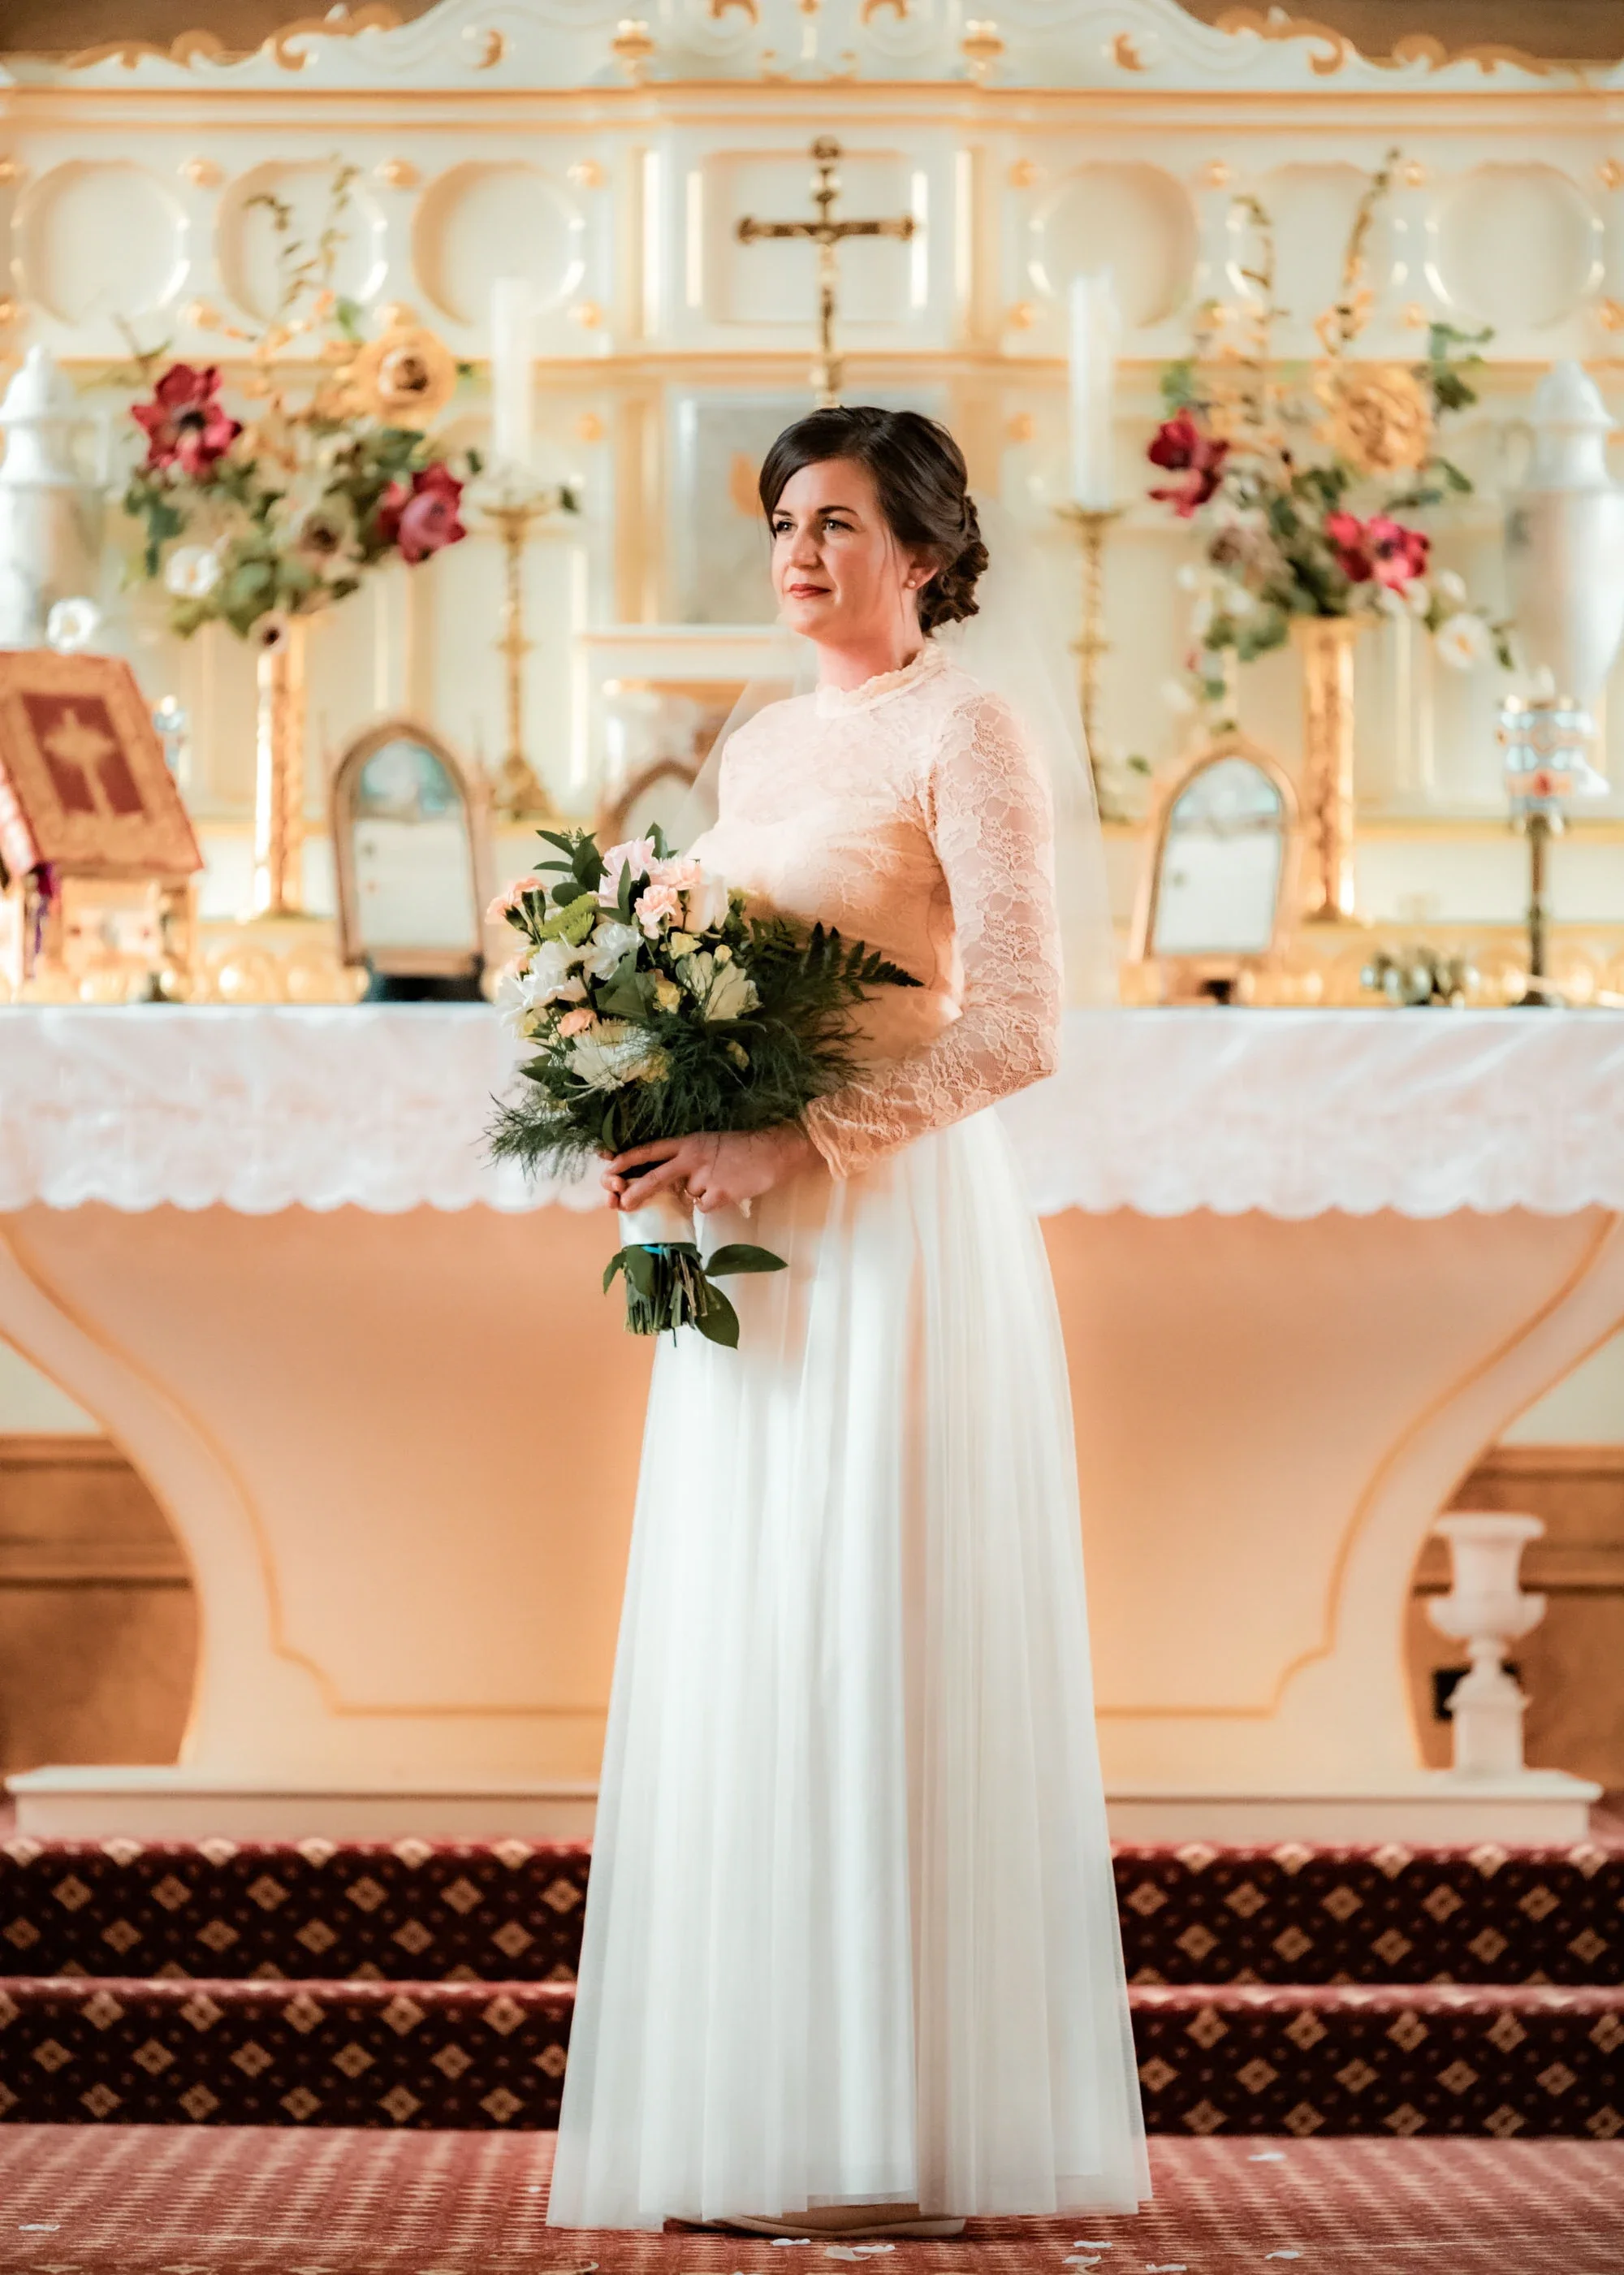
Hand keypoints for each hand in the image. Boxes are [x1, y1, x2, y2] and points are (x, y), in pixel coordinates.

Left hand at [601, 1125, 816, 1213]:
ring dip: (700, 1193)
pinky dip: (713, 1202)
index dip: (628, 1159)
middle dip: (636, 1192)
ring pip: (688, 1195)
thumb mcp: (708, 1145)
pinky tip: (729, 1189)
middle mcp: (692, 1158)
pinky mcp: (719, 1193)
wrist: (773, 1150)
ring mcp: (704, 1176)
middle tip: (622, 1203)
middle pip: (656, 1177)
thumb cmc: (740, 1148)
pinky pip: (705, 1206)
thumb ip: (686, 1160)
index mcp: (687, 1143)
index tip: (608, 1167)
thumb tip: (670, 1181)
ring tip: (722, 1178)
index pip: (651, 1150)